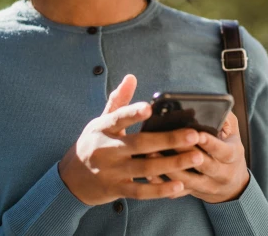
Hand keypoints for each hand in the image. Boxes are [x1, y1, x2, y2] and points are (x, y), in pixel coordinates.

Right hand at [57, 74, 205, 205]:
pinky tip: (180, 185)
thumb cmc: (93, 144)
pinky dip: (160, 190)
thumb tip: (131, 77)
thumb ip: (119, 101)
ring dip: (172, 164)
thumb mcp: (100, 122)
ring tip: (197, 157)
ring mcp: (111, 172)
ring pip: (145, 168)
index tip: (149, 108)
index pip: (118, 118)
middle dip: (168, 140)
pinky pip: (141, 191)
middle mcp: (107, 150)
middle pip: (140, 144)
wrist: (70, 180)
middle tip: (193, 135)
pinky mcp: (117, 190)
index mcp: (103, 129)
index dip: (132, 113)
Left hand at [147, 112, 249, 203]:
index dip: (210, 143)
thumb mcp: (233, 133)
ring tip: (151, 153)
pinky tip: (148, 174)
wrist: (233, 184)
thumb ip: (225, 120)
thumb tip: (213, 107)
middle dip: (185, 153)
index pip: (223, 150)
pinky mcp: (194, 193)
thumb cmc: (228, 149)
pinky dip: (163, 184)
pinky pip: (178, 192)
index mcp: (233, 156)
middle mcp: (223, 174)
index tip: (196, 134)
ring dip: (169, 169)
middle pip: (204, 165)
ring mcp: (208, 186)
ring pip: (188, 180)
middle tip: (167, 140)